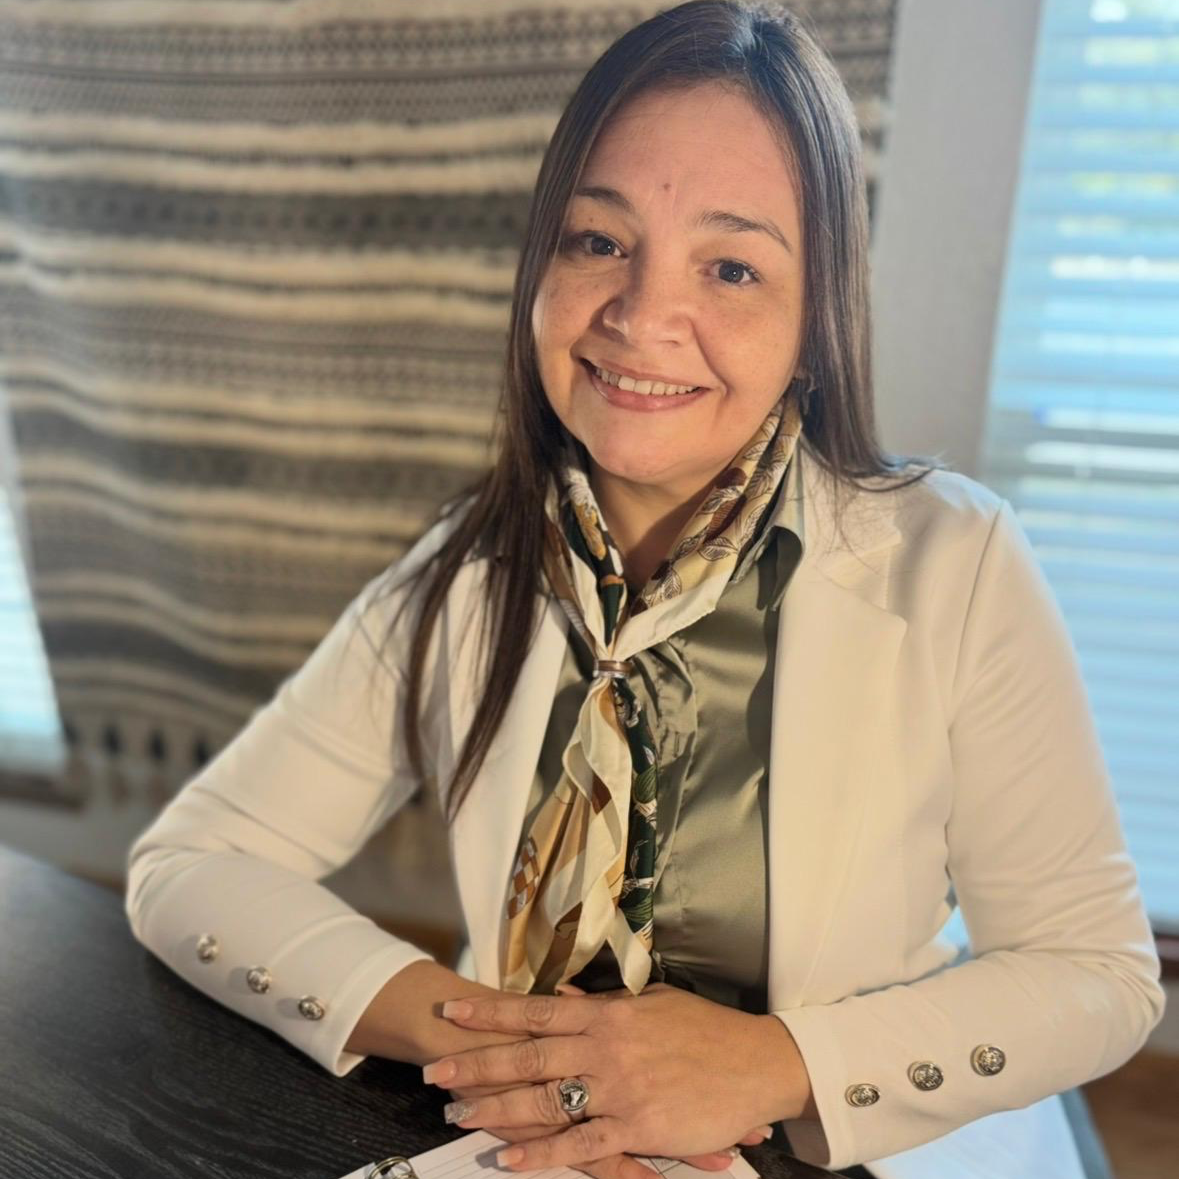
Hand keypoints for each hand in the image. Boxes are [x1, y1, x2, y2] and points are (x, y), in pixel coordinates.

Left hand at [423, 983, 812, 1169]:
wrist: (757, 1061)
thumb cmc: (707, 1030)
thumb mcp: (654, 1004)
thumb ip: (607, 1005)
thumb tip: (570, 1001)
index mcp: (608, 1015)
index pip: (536, 1011)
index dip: (491, 1013)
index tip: (452, 1012)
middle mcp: (605, 1048)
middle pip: (527, 1055)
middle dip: (477, 1064)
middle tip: (435, 1072)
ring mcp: (618, 1088)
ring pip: (544, 1100)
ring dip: (496, 1110)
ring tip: (458, 1117)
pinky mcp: (636, 1126)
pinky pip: (580, 1144)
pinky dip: (542, 1154)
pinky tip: (511, 1161)